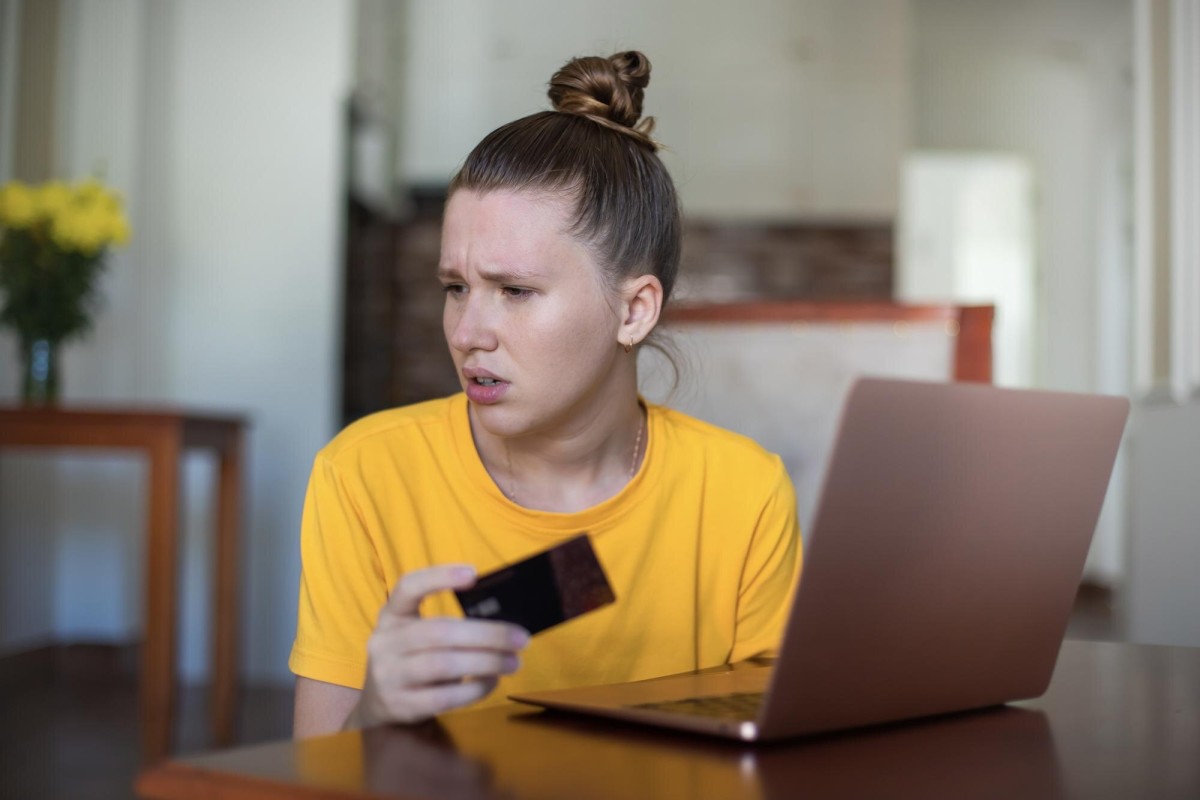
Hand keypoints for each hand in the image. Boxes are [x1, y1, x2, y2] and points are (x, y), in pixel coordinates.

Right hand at [350, 564, 529, 726]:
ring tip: (513, 662)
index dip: (439, 577)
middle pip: (439, 631)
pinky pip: (445, 697)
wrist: (379, 707)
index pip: (408, 587)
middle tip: (520, 638)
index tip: (473, 573)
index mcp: (392, 615)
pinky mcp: (401, 705)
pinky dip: (475, 689)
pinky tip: (492, 682)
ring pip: (444, 664)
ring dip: (486, 662)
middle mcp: (385, 642)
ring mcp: (389, 675)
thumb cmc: (412, 660)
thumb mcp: (418, 635)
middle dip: (487, 634)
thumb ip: (449, 626)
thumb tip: (503, 624)